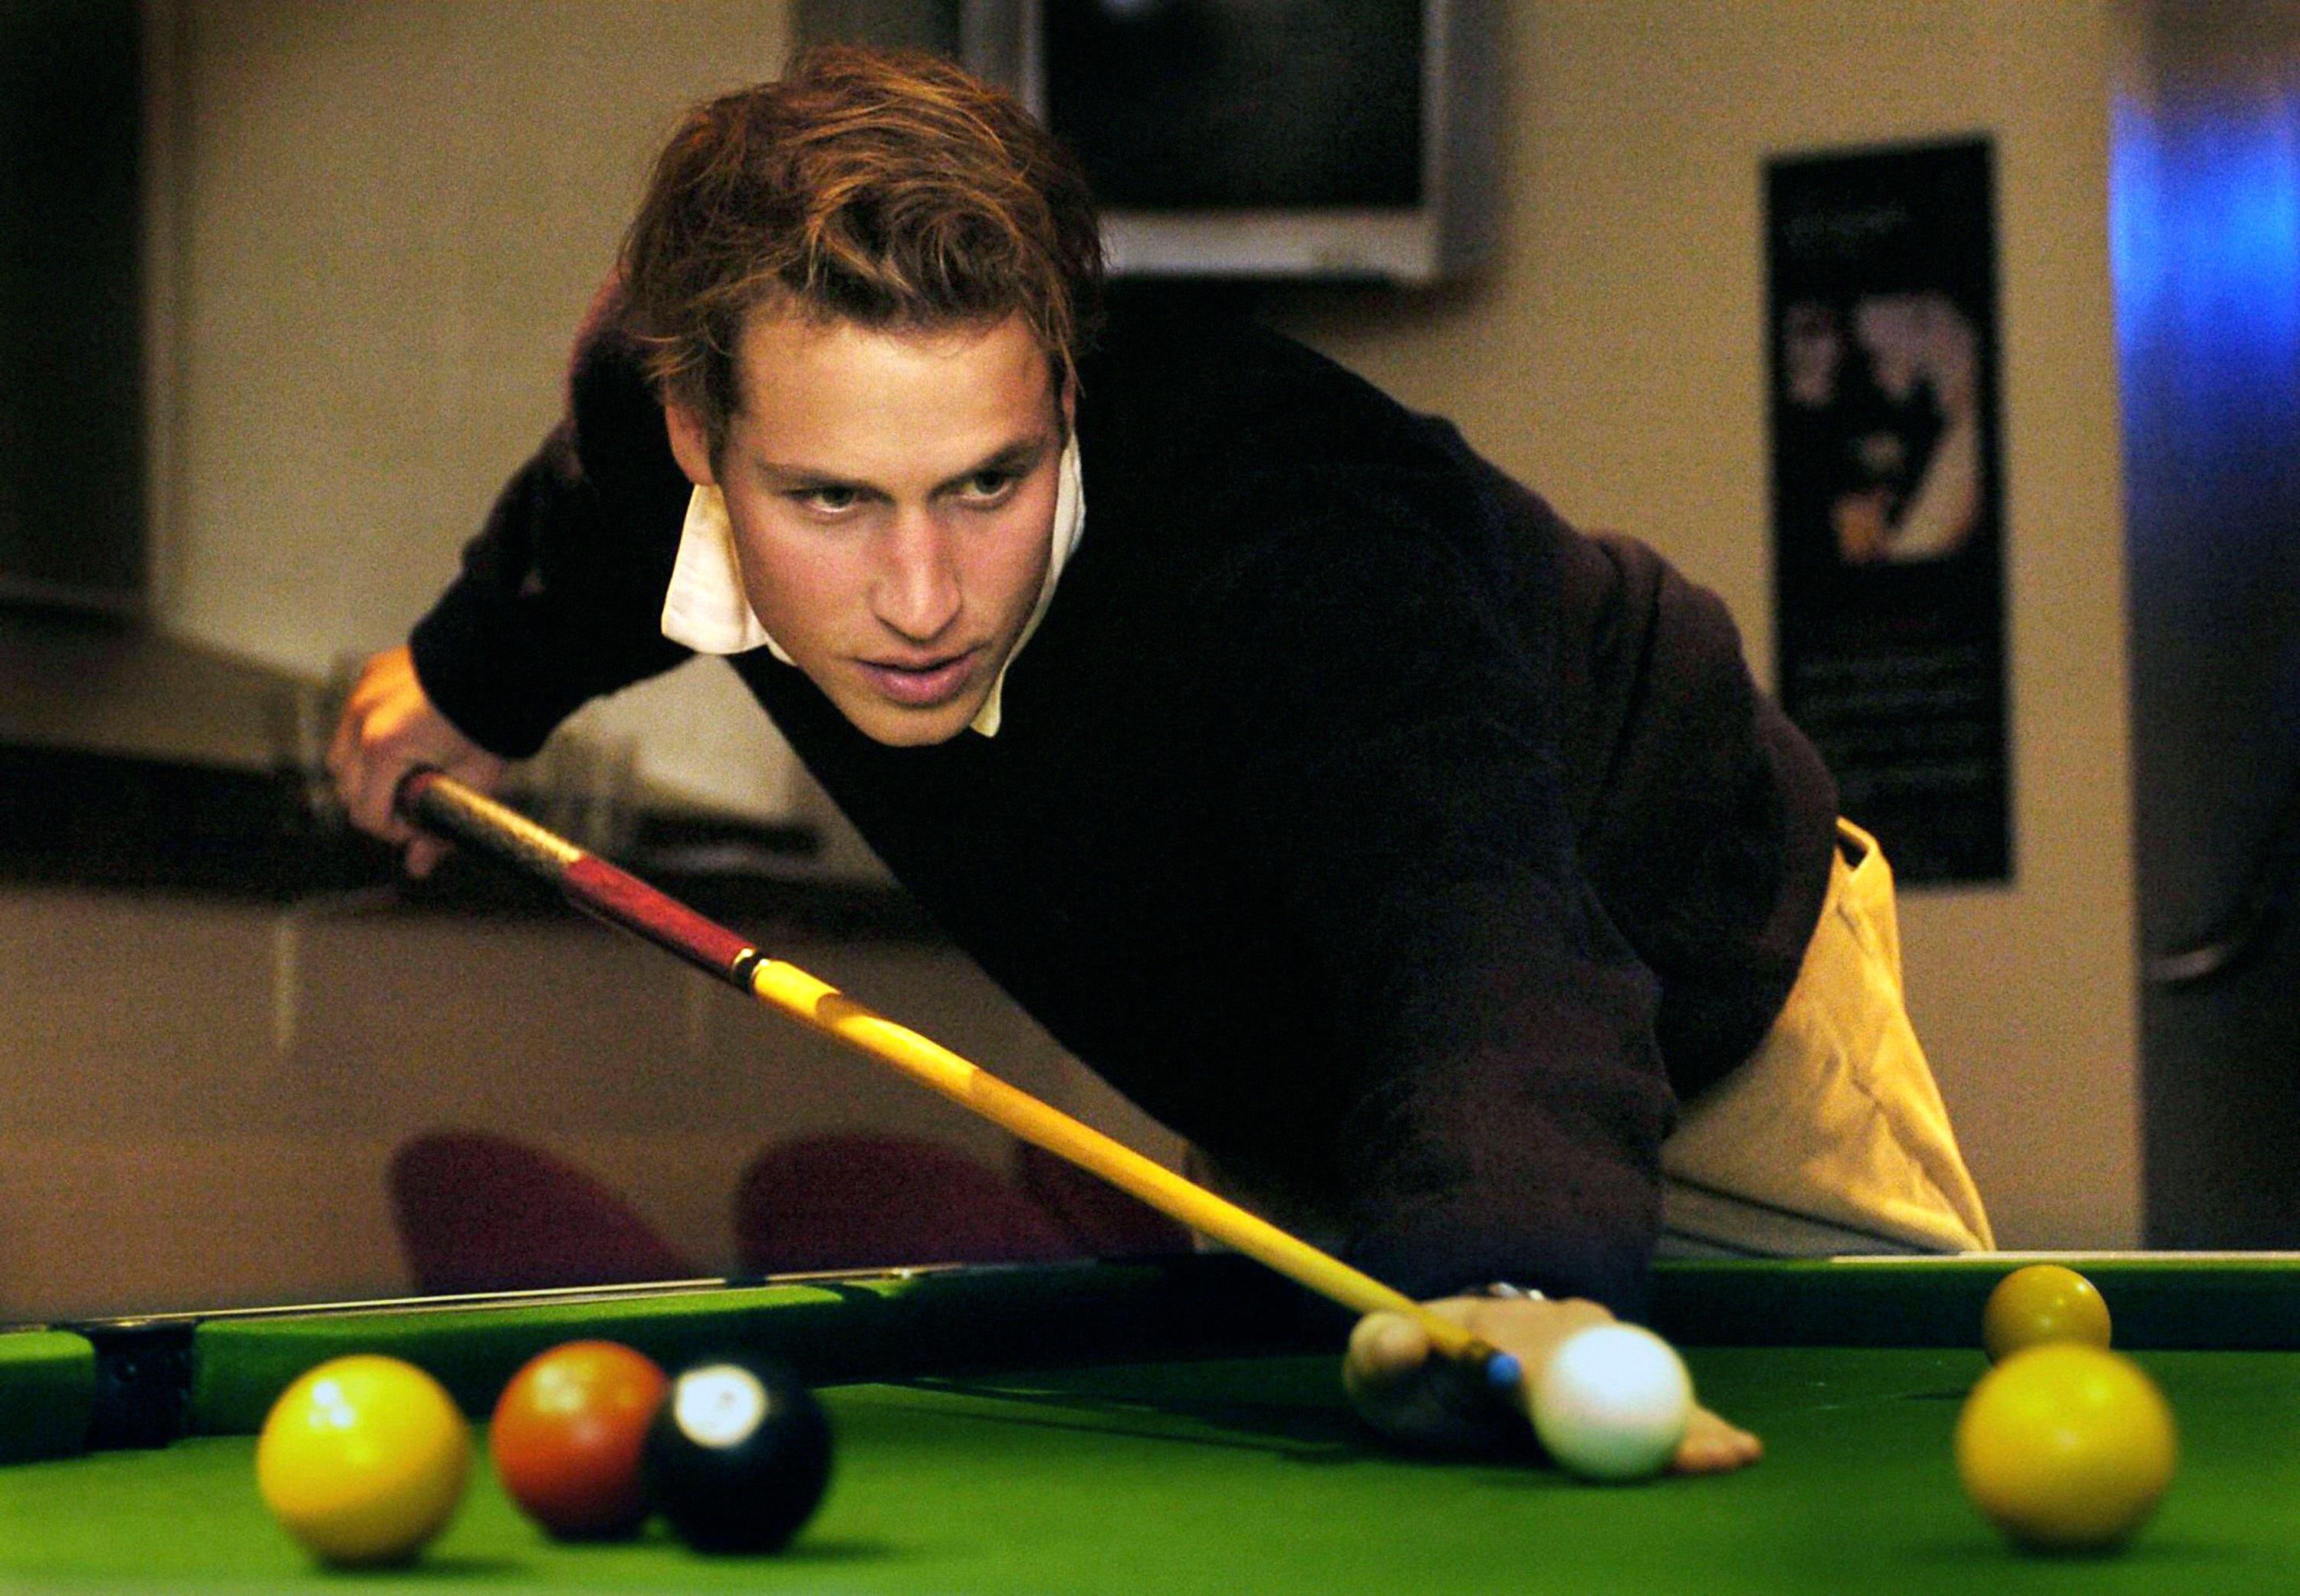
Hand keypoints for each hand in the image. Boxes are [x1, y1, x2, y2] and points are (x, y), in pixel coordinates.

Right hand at [324, 645, 506, 876]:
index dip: (394, 829)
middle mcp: (360, 720)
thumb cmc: (492, 723)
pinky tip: (408, 736)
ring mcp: (360, 694)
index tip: (421, 823)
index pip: (365, 814)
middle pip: (345, 788)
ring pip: (341, 754)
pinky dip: (369, 736)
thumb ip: (441, 830)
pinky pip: (354, 719)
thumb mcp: (473, 784)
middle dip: (378, 802)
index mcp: (383, 749)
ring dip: (366, 771)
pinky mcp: (368, 675)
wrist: (505, 661)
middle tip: (418, 799)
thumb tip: (418, 868)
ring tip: (409, 770)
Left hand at [1343, 1294, 1762, 1473]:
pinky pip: (1652, 1397)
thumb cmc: (1410, 1372)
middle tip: (1699, 1449)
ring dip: (1686, 1418)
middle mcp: (1557, 1328)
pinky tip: (1733, 1447)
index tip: (1594, 1417)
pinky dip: (1689, 1422)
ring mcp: (1593, 1345)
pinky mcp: (1613, 1369)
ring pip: (1640, 1381)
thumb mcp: (1376, 1367)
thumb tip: (1403, 1337)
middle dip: (1647, 1407)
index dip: (1561, 1383)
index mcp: (1498, 1328)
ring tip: (1735, 1452)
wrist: (1443, 1352)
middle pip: (1607, 1369)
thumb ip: (1379, 1354)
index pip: (1534, 1358)